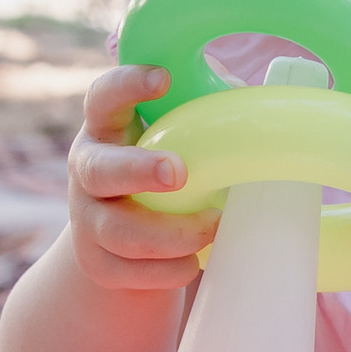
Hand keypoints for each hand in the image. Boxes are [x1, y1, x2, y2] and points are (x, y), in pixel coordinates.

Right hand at [65, 65, 215, 289]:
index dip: (126, 85)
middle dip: (139, 171)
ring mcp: (87, 220)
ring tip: (214, 226)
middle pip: (99, 170)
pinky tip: (193, 262)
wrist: (124, 244)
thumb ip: (207, 119)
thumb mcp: (177, 141)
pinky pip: (130, 272)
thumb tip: (263, 107)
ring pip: (120, 231)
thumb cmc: (165, 175)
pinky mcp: (97, 263)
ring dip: (173, 233)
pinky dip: (169, 270)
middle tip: (179, 173)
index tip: (162, 78)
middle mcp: (87, 172)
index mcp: (108, 130)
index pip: (103, 98)